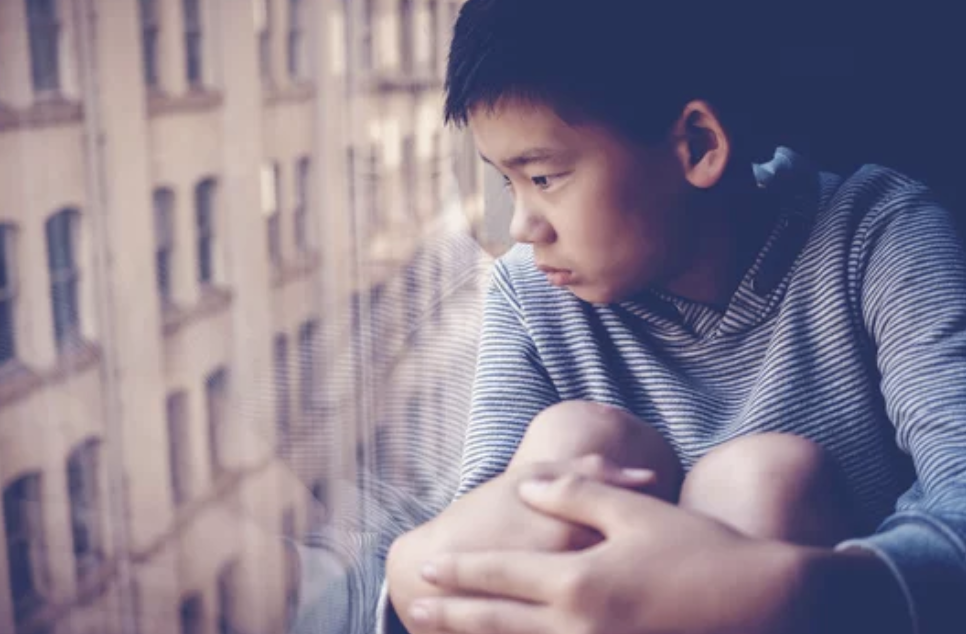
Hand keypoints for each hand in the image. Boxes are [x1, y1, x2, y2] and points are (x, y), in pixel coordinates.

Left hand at [412, 473, 802, 633]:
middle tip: (413, 608)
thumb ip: (576, 494)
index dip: (461, 572)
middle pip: (499, 621)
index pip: (502, 575)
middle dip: (452, 615)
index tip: (426, 569)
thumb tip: (526, 486)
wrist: (768, 605)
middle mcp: (579, 627)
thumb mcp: (636, 510)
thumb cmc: (702, 549)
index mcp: (579, 583)